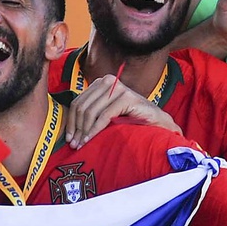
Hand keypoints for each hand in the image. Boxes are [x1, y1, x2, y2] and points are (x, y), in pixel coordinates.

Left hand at [65, 74, 181, 148]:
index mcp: (101, 82)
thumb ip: (91, 112)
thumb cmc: (131, 120)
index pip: (78, 102)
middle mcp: (108, 81)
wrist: (157, 122)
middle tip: (74, 145)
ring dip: (84, 131)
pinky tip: (90, 140)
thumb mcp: (107, 113)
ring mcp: (118, 88)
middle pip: (82, 106)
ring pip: (91, 111)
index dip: (71, 122)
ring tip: (81, 145)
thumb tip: (69, 129)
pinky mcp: (126, 97)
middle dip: (76, 128)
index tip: (69, 139)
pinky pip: (104, 116)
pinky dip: (95, 130)